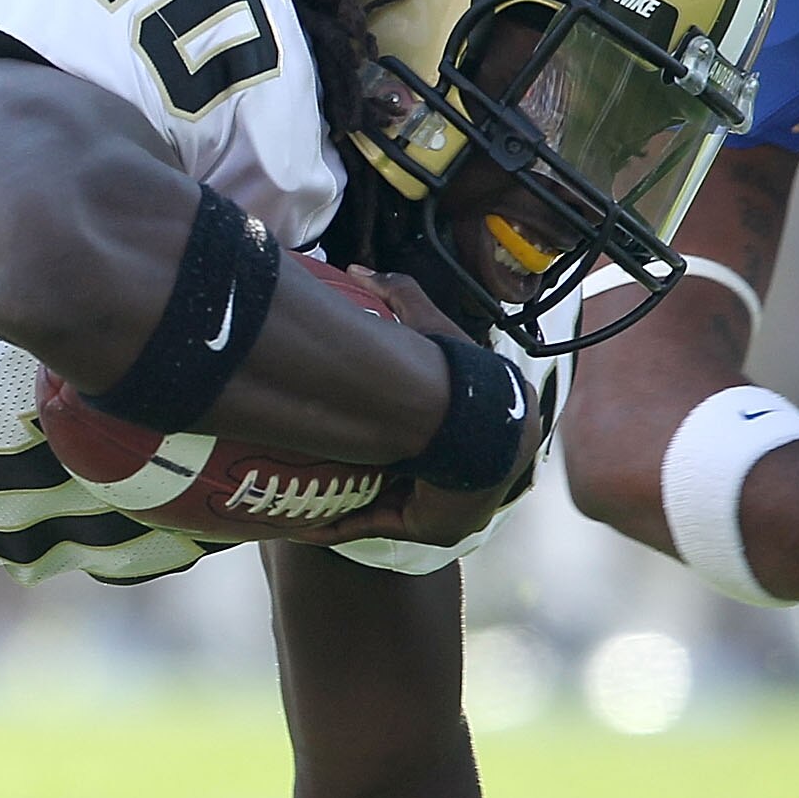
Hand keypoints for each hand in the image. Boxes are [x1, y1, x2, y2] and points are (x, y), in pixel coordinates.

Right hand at [298, 269, 543, 549]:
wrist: (473, 425)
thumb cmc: (461, 374)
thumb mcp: (430, 324)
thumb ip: (400, 294)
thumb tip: (357, 269)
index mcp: (490, 425)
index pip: (451, 431)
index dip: (413, 427)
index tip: (372, 419)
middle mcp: (476, 470)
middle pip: (422, 474)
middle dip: (386, 471)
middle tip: (337, 457)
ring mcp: (458, 504)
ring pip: (401, 504)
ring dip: (366, 501)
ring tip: (314, 492)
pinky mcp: (436, 527)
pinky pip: (384, 527)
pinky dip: (348, 525)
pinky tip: (308, 522)